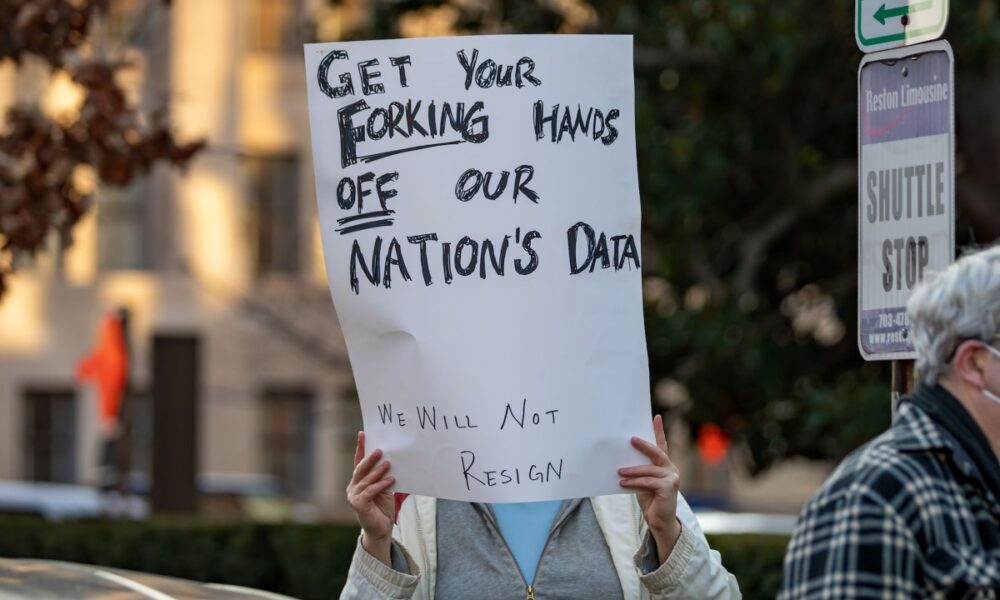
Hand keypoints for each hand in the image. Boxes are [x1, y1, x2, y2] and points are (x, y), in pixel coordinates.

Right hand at [347, 431, 394, 564]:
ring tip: (388, 463)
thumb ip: (383, 476)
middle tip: (380, 449)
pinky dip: (381, 484)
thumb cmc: (382, 508)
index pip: (358, 462)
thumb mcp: (384, 488)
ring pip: (366, 479)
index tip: (363, 434)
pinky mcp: (358, 504)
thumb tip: (390, 459)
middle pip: (361, 469)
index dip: (360, 448)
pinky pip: (371, 491)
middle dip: (369, 458)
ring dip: (378, 470)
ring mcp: (353, 496)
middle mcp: (353, 487)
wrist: (381, 530)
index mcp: (358, 481)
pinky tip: (391, 479)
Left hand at [618, 414, 681, 563]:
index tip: (656, 416)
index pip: (661, 445)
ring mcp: (672, 477)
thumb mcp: (642, 482)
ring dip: (632, 470)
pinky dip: (634, 482)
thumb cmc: (650, 500)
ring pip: (649, 469)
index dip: (659, 431)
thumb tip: (622, 460)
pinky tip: (623, 483)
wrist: (659, 521)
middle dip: (643, 445)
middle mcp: (671, 468)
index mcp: (664, 465)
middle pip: (656, 453)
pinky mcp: (669, 487)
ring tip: (619, 472)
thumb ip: (639, 471)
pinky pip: (648, 482)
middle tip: (630, 439)